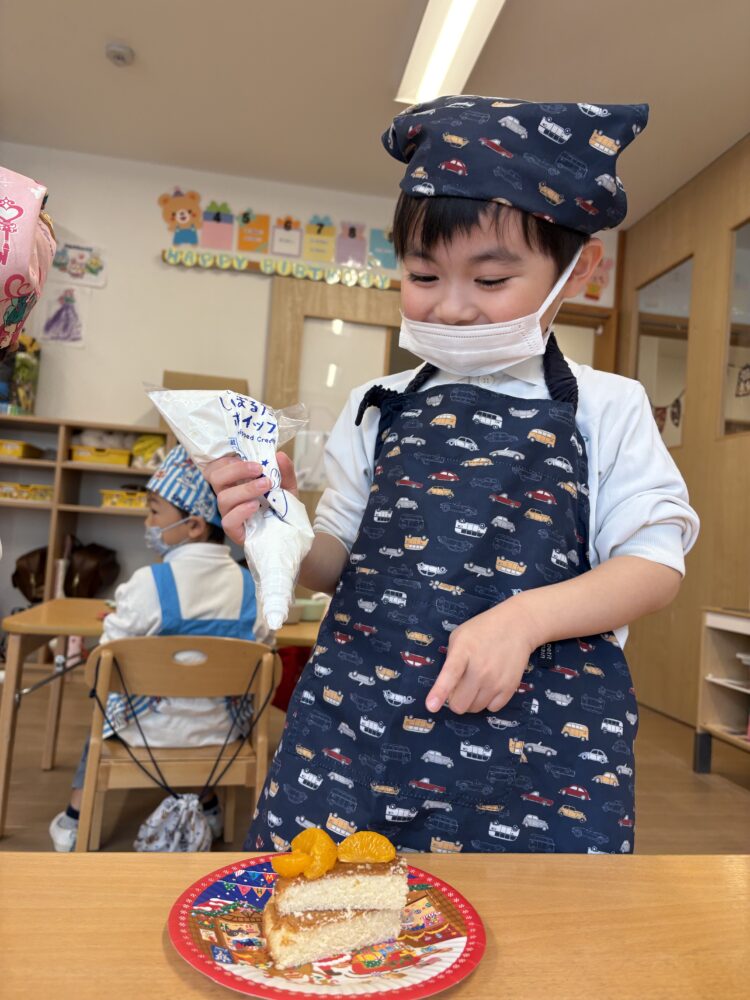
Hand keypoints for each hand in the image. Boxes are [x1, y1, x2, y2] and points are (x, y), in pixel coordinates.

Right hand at [204, 452, 297, 544]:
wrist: (291, 532)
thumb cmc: (282, 507)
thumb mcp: (287, 486)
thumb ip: (284, 471)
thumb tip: (280, 455)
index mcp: (236, 481)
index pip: (218, 466)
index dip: (226, 459)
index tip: (248, 457)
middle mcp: (229, 495)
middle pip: (216, 477)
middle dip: (236, 470)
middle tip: (259, 469)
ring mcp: (229, 513)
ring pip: (223, 498)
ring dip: (245, 489)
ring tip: (265, 486)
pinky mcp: (234, 531)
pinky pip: (228, 520)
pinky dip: (241, 511)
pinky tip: (255, 506)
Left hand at [425, 597, 539, 714]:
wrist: (516, 626)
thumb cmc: (482, 630)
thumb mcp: (459, 637)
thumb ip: (450, 660)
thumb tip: (446, 687)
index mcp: (463, 651)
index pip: (450, 675)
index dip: (440, 692)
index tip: (431, 706)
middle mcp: (481, 668)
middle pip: (460, 703)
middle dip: (455, 700)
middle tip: (459, 688)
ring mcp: (497, 680)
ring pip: (475, 708)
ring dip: (471, 700)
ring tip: (475, 683)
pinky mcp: (510, 687)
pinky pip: (492, 708)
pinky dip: (488, 701)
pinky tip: (489, 686)